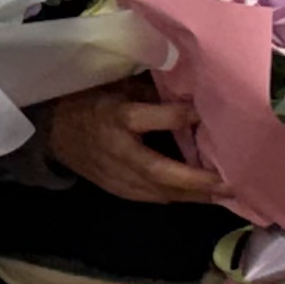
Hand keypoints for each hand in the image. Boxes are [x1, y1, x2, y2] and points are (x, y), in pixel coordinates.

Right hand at [44, 82, 227, 205]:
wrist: (55, 132)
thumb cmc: (89, 101)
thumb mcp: (115, 86)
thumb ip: (150, 93)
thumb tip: (190, 94)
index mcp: (116, 118)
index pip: (152, 119)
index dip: (181, 117)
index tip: (207, 115)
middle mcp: (118, 151)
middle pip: (159, 171)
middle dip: (196, 179)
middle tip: (229, 182)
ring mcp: (116, 175)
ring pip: (159, 191)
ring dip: (193, 195)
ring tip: (225, 194)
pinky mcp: (117, 189)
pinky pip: (151, 198)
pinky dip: (177, 198)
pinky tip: (199, 196)